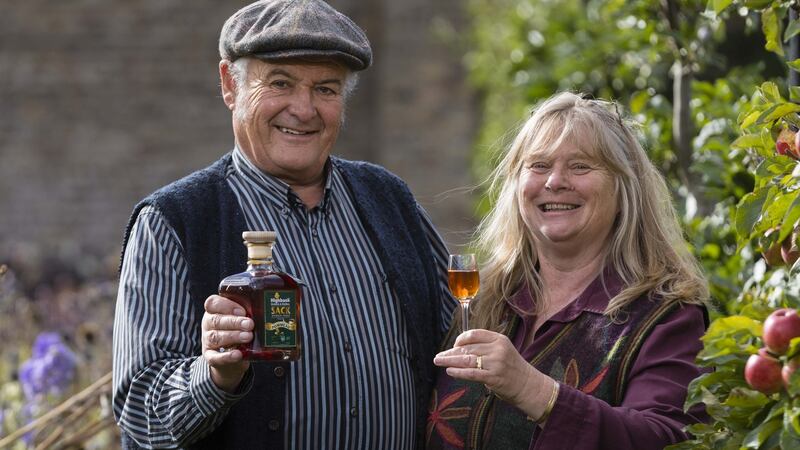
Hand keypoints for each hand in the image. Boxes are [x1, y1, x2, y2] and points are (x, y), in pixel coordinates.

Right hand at [202, 295, 252, 392]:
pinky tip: (238, 354)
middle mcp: (209, 324)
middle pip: (217, 320)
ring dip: (233, 336)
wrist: (230, 357)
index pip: (213, 303)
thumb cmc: (237, 331)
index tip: (242, 310)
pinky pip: (215, 357)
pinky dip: (227, 356)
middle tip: (250, 324)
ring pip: (216, 337)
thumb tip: (268, 308)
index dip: (226, 305)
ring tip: (248, 337)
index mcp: (215, 311)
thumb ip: (248, 313)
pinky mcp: (210, 356)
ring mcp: (208, 341)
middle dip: (234, 322)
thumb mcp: (240, 319)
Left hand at [433, 329, 552, 419]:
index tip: (453, 346)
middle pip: (468, 348)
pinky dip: (458, 372)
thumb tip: (458, 348)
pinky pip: (471, 373)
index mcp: (499, 339)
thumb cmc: (511, 368)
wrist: (528, 385)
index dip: (460, 339)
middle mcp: (497, 349)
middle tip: (439, 356)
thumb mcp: (502, 350)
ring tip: (439, 361)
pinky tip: (449, 371)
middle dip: (451, 352)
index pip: (474, 334)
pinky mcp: (493, 377)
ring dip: (450, 361)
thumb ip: (485, 347)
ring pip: (467, 360)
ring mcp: (496, 363)